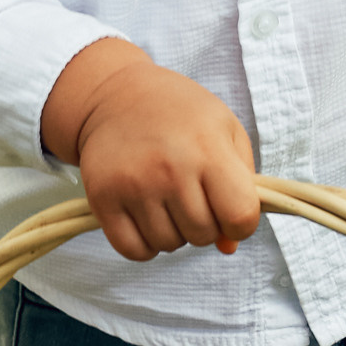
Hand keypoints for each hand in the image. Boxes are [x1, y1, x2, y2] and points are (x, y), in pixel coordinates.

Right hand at [40, 38, 262, 263]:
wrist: (116, 95)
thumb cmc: (180, 113)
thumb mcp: (226, 130)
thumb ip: (242, 186)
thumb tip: (230, 245)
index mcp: (208, 149)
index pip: (240, 217)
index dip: (242, 223)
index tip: (231, 209)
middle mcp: (170, 169)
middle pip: (203, 236)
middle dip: (205, 223)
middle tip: (193, 195)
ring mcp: (134, 185)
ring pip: (168, 245)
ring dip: (173, 231)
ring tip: (167, 198)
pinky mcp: (103, 198)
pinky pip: (134, 250)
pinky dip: (144, 243)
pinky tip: (147, 215)